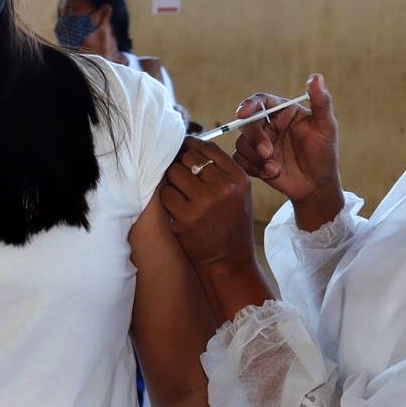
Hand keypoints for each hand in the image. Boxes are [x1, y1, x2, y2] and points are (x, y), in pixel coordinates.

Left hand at [161, 138, 254, 272]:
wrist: (229, 261)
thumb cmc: (231, 224)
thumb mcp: (239, 193)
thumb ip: (222, 170)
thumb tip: (192, 145)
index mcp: (239, 179)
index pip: (209, 149)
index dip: (192, 145)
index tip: (183, 147)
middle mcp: (224, 187)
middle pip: (190, 158)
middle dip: (182, 165)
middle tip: (182, 178)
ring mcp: (205, 202)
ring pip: (175, 173)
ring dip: (173, 181)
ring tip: (180, 194)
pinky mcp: (186, 217)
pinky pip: (166, 194)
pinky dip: (168, 199)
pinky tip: (176, 208)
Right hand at [233, 74, 344, 229]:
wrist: (317, 185)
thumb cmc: (324, 153)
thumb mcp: (326, 127)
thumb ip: (321, 102)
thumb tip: (316, 77)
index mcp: (282, 111)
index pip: (261, 101)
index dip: (249, 105)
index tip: (243, 113)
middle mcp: (268, 124)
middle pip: (247, 123)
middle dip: (254, 138)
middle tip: (268, 153)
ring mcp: (259, 143)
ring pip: (241, 143)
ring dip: (256, 157)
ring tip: (275, 168)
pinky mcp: (253, 161)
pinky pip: (240, 160)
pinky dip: (252, 168)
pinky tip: (270, 173)